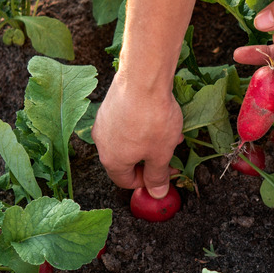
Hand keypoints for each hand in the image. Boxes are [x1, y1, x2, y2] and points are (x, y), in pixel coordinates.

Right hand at [91, 74, 182, 198]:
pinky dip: (142, 125)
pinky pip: (126, 123)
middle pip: (126, 160)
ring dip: (150, 142)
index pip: (125, 181)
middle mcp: (102, 142)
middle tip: (170, 154)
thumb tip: (156, 194)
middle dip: (151, 159)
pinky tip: (160, 116)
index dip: (147, 182)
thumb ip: (158, 176)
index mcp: (112, 160)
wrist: (143, 78)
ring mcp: (104, 122)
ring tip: (170, 133)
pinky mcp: (109, 105)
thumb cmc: (152, 119)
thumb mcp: (161, 154)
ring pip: (128, 140)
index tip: (164, 174)